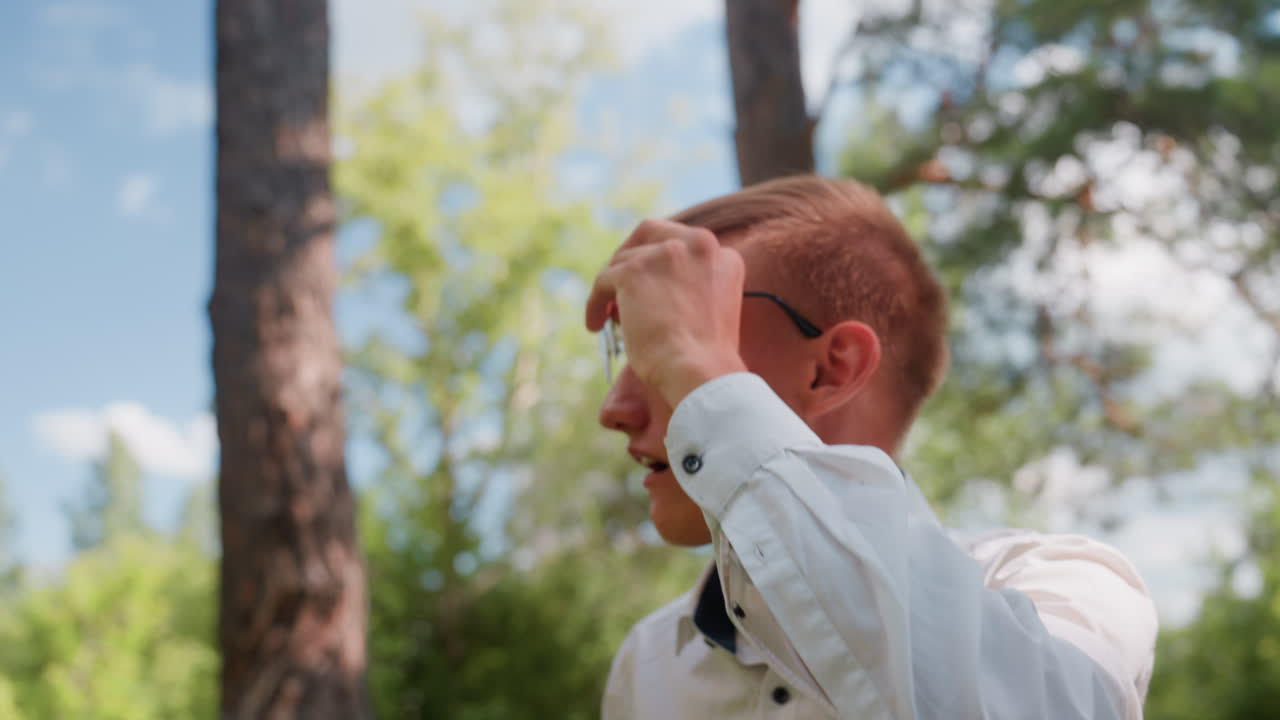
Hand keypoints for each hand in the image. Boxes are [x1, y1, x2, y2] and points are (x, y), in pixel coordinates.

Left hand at [586, 219, 748, 405]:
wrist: (699, 371)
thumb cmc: (705, 358)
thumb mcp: (711, 310)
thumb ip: (691, 287)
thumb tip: (653, 291)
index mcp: (723, 257)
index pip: (683, 243)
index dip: (659, 261)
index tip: (649, 281)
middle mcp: (698, 245)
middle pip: (650, 232)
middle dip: (631, 253)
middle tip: (618, 280)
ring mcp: (666, 254)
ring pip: (623, 261)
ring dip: (612, 287)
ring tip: (608, 317)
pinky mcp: (635, 271)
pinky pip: (603, 281)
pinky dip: (595, 303)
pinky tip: (595, 325)